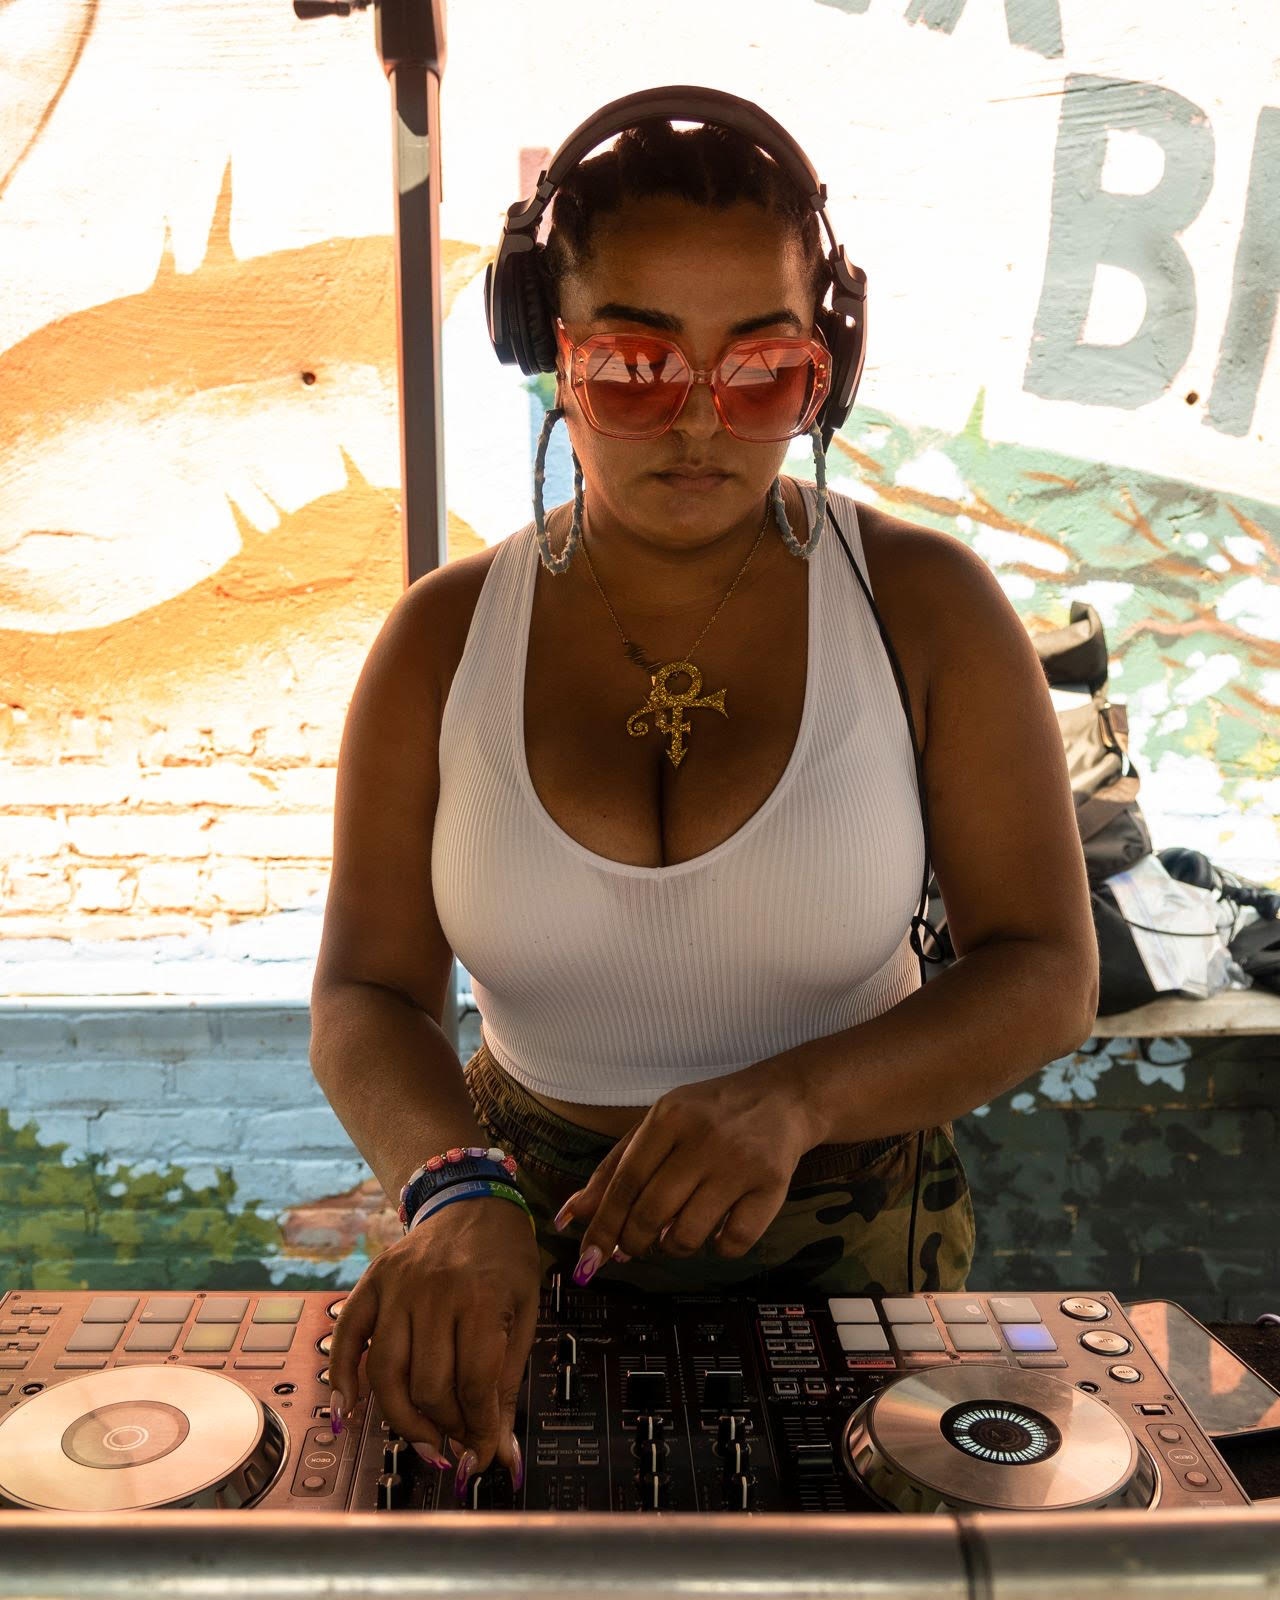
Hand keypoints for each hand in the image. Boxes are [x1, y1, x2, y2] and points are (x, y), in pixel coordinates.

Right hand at [326, 1197, 540, 1493]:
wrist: (474, 1200)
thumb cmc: (506, 1259)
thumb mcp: (525, 1313)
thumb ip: (507, 1383)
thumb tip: (501, 1455)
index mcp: (482, 1297)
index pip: (473, 1384)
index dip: (480, 1431)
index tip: (485, 1454)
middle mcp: (433, 1292)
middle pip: (428, 1386)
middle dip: (446, 1429)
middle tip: (458, 1447)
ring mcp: (397, 1286)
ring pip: (387, 1374)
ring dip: (404, 1421)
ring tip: (426, 1442)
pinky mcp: (371, 1282)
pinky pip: (348, 1338)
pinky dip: (342, 1379)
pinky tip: (349, 1414)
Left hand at [559, 1062, 819, 1278]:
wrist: (783, 1098)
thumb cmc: (710, 1114)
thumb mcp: (660, 1125)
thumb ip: (615, 1168)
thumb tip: (571, 1215)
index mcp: (669, 1117)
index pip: (625, 1182)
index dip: (603, 1224)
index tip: (588, 1257)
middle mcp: (704, 1139)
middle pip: (651, 1212)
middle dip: (633, 1243)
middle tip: (633, 1248)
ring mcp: (740, 1164)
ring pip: (688, 1235)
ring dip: (673, 1247)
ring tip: (676, 1233)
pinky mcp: (773, 1187)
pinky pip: (732, 1242)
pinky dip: (718, 1248)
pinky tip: (717, 1229)